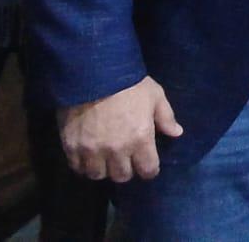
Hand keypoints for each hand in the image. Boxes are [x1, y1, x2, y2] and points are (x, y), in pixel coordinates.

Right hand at [58, 75, 183, 181]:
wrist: (92, 73)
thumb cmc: (128, 83)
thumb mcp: (155, 95)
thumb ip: (166, 117)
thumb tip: (177, 133)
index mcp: (140, 139)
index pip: (148, 170)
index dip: (149, 169)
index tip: (147, 164)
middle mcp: (117, 150)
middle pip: (122, 176)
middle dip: (126, 170)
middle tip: (125, 159)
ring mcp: (92, 150)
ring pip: (98, 175)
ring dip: (103, 169)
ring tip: (104, 159)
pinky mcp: (72, 146)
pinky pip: (77, 167)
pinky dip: (82, 165)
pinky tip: (87, 155)